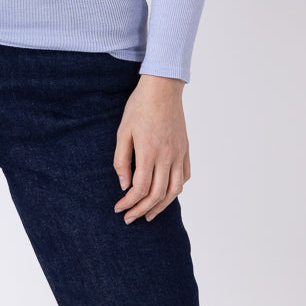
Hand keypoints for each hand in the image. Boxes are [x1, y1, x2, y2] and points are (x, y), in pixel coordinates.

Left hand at [112, 75, 190, 222]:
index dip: (129, 203)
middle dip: (142, 210)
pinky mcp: (186, 149)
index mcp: (149, 152)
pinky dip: (176, 189)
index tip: (119, 208)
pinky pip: (185, 176)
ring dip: (162, 206)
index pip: (140, 188)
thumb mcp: (123, 131)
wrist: (162, 87)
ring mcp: (179, 154)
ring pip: (174, 190)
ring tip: (149, 214)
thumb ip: (122, 160)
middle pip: (157, 195)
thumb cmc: (139, 107)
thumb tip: (124, 185)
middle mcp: (167, 156)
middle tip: (130, 218)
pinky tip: (166, 193)